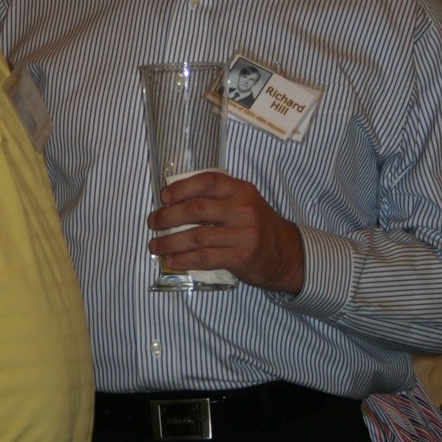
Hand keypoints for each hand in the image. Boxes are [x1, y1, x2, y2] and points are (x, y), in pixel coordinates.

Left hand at [147, 170, 303, 292]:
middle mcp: (243, 209)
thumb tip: (175, 202)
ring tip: (155, 245)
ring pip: (197, 236)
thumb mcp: (245, 204)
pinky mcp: (241, 257)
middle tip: (153, 222)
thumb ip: (218, 199)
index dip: (182, 187)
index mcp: (242, 190)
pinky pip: (205, 258)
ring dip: (170, 241)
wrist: (288, 254)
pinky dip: (184, 260)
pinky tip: (172, 261)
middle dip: (168, 217)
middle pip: (196, 209)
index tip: (164, 196)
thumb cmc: (259, 227)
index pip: (208, 181)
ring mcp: (244, 234)